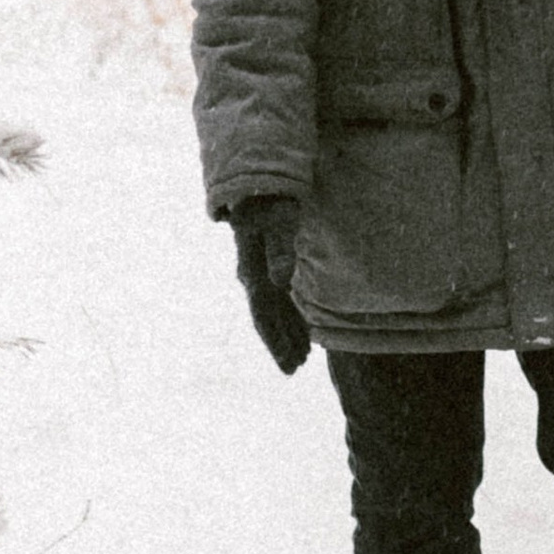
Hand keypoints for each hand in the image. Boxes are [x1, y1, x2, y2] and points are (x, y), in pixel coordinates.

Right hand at [228, 194, 311, 376]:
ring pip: (271, 310)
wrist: (260, 184)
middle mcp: (252, 275)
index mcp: (254, 271)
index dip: (276, 341)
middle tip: (295, 369)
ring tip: (301, 356)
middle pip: (266, 318)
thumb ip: (282, 250)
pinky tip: (300, 327)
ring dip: (285, 332)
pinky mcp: (267, 264)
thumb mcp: (281, 221)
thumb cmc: (274, 200)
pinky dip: (288, 314)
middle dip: (280, 344)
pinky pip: (276, 297)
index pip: (264, 315)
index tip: (290, 366)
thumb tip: (281, 282)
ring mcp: (257, 271)